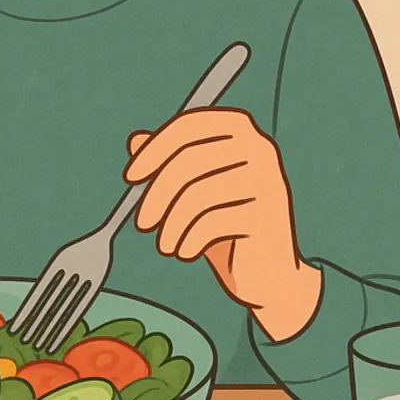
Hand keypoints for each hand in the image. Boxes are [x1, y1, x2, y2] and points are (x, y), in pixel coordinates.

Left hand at [124, 109, 322, 340]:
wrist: (267, 274)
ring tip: (165, 245)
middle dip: (157, 194)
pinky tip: (185, 252)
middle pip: (190, 160)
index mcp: (240, 130)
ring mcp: (268, 180)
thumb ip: (168, 163)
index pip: (189, 125)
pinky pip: (213, 222)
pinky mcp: (268, 215)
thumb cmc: (226, 224)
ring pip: (199, 193)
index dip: (154, 149)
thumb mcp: (192, 191)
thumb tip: (135, 140)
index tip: (131, 177)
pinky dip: (189, 240)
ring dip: (171, 225)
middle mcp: (260, 148)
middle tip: (142, 223)